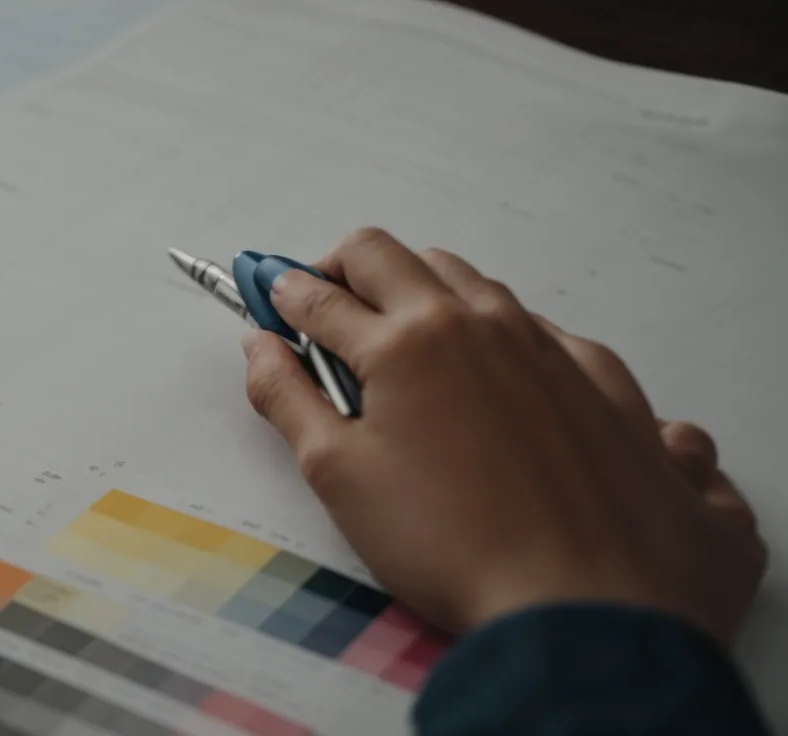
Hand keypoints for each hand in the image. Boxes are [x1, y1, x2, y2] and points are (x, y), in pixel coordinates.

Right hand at [242, 227, 765, 645]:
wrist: (589, 606)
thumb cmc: (451, 548)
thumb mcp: (340, 477)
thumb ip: (287, 398)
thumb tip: (259, 347)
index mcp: (402, 343)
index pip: (317, 293)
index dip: (279, 295)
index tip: (267, 302)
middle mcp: (476, 322)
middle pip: (387, 255)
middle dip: (342, 270)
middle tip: (325, 312)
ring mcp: (546, 343)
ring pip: (468, 278)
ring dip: (423, 293)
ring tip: (409, 353)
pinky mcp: (603, 377)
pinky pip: (540, 325)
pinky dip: (501, 335)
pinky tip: (498, 386)